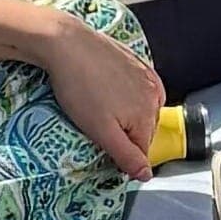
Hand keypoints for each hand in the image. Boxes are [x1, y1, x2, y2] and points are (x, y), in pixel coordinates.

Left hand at [31, 6, 168, 176]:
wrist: (66, 44)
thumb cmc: (79, 89)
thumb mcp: (100, 131)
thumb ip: (127, 155)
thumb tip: (147, 175)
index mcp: (147, 115)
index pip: (142, 151)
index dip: (120, 154)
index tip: (99, 147)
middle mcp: (154, 95)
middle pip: (143, 129)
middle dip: (124, 133)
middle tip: (95, 126)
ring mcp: (146, 75)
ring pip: (142, 108)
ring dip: (126, 114)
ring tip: (99, 108)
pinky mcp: (136, 61)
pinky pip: (139, 87)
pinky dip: (129, 95)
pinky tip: (110, 91)